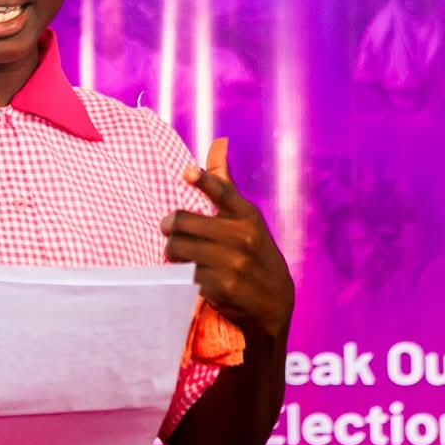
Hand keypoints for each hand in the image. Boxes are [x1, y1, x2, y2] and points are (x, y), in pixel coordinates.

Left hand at [161, 138, 294, 344]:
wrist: (275, 302)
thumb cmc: (255, 251)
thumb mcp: (246, 217)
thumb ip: (225, 183)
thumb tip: (219, 142)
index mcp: (247, 215)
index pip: (222, 192)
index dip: (202, 181)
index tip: (186, 172)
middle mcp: (242, 237)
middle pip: (182, 222)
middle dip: (169, 228)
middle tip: (169, 231)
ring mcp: (232, 263)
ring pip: (177, 249)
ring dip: (171, 252)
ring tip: (176, 254)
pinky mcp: (221, 287)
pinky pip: (184, 275)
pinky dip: (180, 275)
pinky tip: (187, 275)